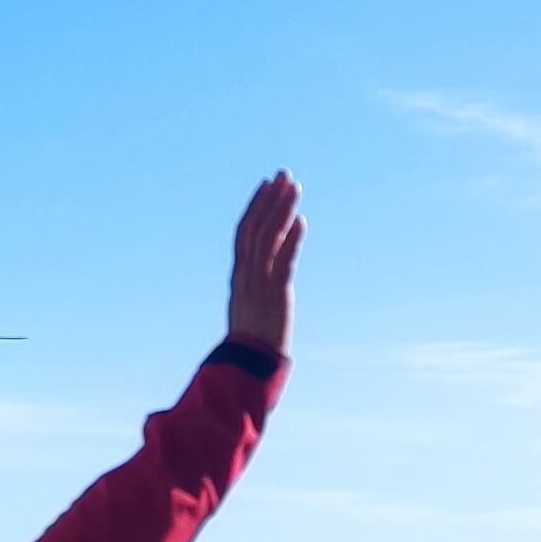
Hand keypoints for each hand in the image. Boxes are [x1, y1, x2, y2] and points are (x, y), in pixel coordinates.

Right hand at [225, 171, 303, 359]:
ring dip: (280, 211)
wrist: (246, 367)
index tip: (267, 184)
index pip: (244, 232)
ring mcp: (259, 284)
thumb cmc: (251, 339)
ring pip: (267, 239)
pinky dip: (290, 241)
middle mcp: (246, 275)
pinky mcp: (275, 296)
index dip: (255, 206)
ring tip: (294, 188)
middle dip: (269, 199)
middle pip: (255, 228)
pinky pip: (282, 264)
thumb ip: (261, 280)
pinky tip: (301, 221)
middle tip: (284, 174)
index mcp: (239, 275)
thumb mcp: (253, 303)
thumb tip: (274, 264)